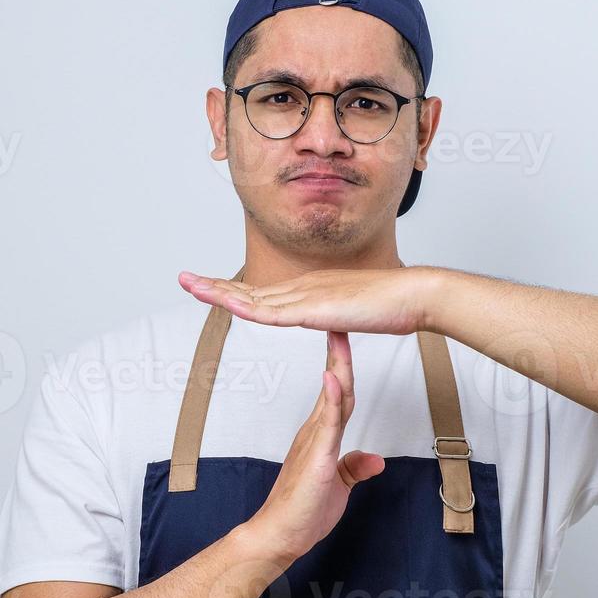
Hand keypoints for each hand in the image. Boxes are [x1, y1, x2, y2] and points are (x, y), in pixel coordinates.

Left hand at [178, 266, 441, 335]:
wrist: (413, 295)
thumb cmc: (393, 305)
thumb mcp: (353, 312)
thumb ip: (337, 315)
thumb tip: (331, 319)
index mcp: (309, 289)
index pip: (262, 292)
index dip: (233, 291)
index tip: (211, 289)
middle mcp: (301, 287)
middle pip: (249, 288)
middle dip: (214, 285)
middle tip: (184, 279)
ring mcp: (306, 296)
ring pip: (252, 296)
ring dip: (219, 291)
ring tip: (189, 284)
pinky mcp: (314, 309)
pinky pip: (273, 311)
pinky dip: (247, 307)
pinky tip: (228, 306)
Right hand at [245, 330, 384, 563]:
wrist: (279, 536)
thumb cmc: (303, 513)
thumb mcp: (338, 486)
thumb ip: (354, 469)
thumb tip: (375, 460)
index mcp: (321, 437)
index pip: (339, 396)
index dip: (344, 369)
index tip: (345, 343)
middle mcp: (315, 433)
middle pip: (336, 388)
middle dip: (340, 355)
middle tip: (341, 323)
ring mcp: (314, 442)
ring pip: (332, 398)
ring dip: (338, 366)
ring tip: (339, 336)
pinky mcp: (316, 456)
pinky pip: (328, 422)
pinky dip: (333, 398)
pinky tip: (334, 377)